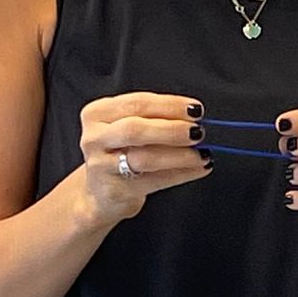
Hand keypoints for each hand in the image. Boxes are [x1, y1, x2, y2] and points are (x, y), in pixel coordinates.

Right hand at [76, 92, 210, 222]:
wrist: (99, 193)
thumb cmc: (118, 153)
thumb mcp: (127, 127)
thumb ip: (154, 118)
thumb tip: (193, 117)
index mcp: (98, 114)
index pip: (137, 103)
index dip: (169, 105)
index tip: (195, 109)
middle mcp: (96, 138)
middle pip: (136, 129)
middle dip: (172, 129)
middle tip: (197, 131)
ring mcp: (102, 166)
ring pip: (146, 158)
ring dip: (180, 155)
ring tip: (201, 154)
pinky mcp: (116, 191)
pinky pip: (155, 180)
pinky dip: (182, 174)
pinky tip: (198, 168)